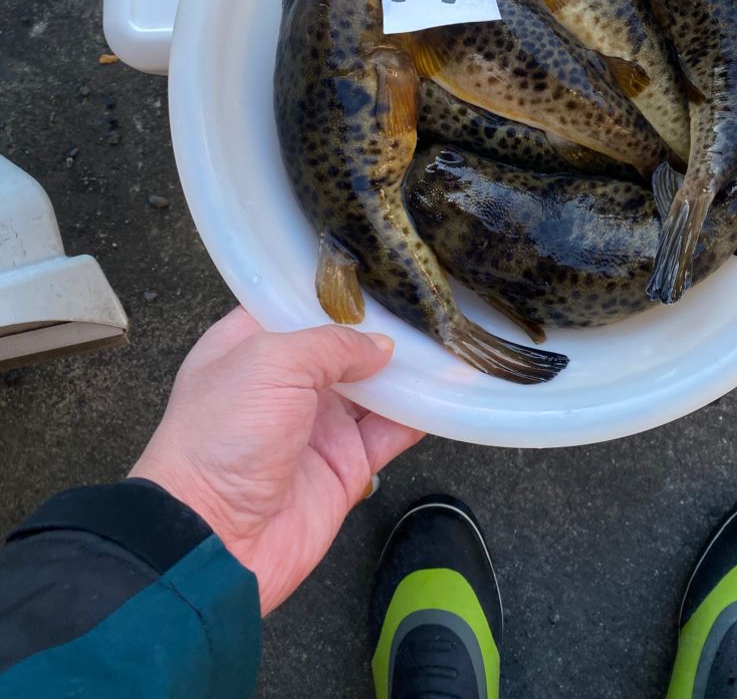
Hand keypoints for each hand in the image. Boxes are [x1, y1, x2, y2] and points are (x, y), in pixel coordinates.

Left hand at [130, 307, 423, 613]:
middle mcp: (284, 382)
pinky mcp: (345, 466)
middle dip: (381, 328)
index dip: (335, 290)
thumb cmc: (220, 437)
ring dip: (408, 371)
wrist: (214, 539)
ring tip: (447, 341)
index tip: (380, 272)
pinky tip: (445, 392)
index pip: (296, 305)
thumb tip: (380, 347)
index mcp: (249, 347)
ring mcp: (317, 425)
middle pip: (343, 346)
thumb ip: (330, 344)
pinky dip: (419, 415)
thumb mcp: (270, 363)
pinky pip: (390, 433)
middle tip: (428, 302)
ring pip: (374, 388)